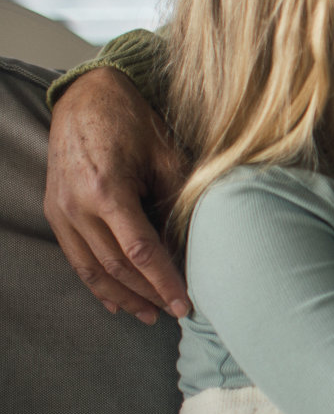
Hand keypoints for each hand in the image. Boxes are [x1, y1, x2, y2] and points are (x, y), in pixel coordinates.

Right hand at [43, 67, 190, 322]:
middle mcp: (78, 206)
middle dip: (147, 294)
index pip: (141, 251)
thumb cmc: (132, 121)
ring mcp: (62, 212)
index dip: (164, 282)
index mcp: (108, 190)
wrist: (86, 98)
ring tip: (149, 315)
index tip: (185, 304)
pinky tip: (116, 300)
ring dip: (122, 297)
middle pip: (116, 267)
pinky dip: (96, 283)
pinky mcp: (56, 213)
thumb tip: (196, 246)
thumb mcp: (165, 154)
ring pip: (92, 269)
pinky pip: (75, 258)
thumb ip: (178, 200)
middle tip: (175, 314)